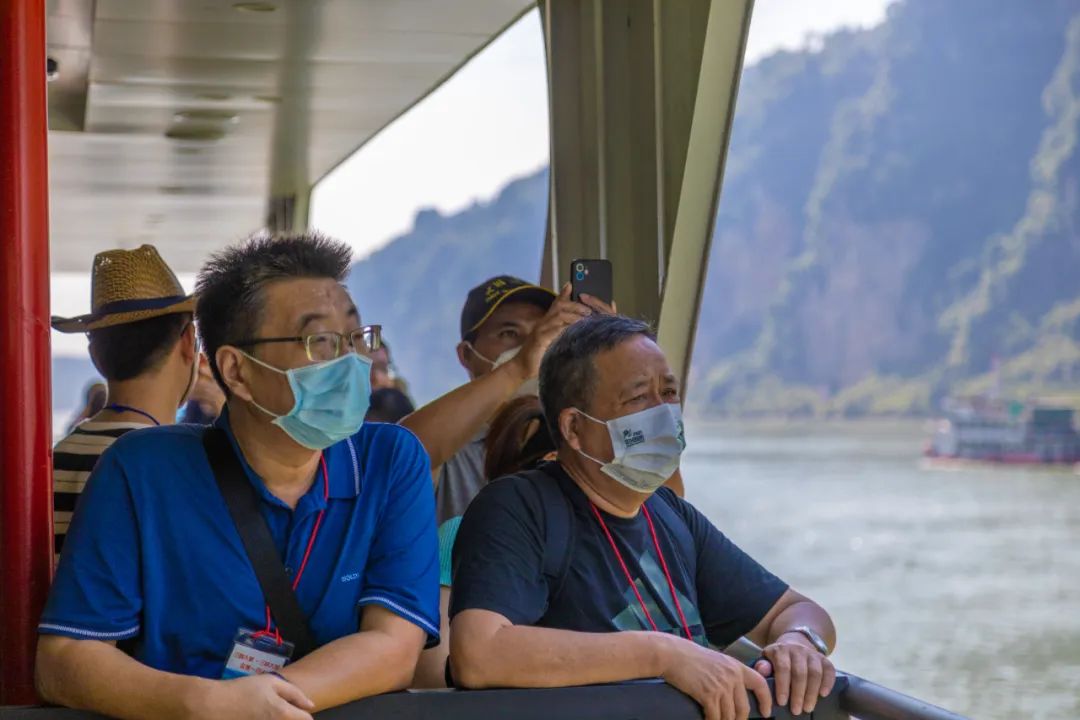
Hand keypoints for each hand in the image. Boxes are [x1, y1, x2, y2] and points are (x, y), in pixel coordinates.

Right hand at [186, 673, 314, 719]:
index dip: (304, 714)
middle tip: (279, 711)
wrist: (212, 705)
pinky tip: (257, 717)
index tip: (297, 710)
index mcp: (283, 713)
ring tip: (266, 713)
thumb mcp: (270, 682)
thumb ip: (294, 693)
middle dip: (291, 718)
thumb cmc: (243, 690)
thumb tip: (310, 705)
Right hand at [509, 284, 594, 379]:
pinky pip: (554, 330)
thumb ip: (562, 335)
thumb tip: (576, 331)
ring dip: (573, 316)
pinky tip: (574, 330)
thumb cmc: (539, 356)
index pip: (555, 304)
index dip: (563, 294)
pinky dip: (565, 329)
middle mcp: (542, 323)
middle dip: (575, 306)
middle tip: (588, 310)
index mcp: (546, 322)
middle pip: (559, 307)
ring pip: (558, 316)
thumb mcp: (552, 343)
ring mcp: (540, 330)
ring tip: (585, 319)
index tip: (572, 285)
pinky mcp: (539, 339)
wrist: (521, 368)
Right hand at [660, 636, 771, 719]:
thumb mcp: (717, 661)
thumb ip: (729, 674)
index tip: (766, 712)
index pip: (760, 684)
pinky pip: (715, 717)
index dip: (766, 700)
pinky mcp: (708, 694)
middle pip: (744, 708)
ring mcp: (721, 686)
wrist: (673, 654)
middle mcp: (732, 677)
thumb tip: (735, 692)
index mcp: (736, 667)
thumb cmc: (691, 657)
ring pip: (730, 715)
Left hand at [754, 635, 835, 715]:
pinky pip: (829, 670)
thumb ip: (763, 666)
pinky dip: (828, 682)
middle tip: (796, 710)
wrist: (794, 643)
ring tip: (808, 708)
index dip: (783, 686)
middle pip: (800, 673)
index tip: (782, 702)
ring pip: (815, 673)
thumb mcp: (767, 659)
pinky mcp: (824, 658)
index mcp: (781, 650)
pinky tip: (823, 694)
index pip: (782, 668)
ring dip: (812, 692)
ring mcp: (812, 653)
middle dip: (798, 694)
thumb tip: (762, 671)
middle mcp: (797, 650)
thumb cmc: (778, 658)